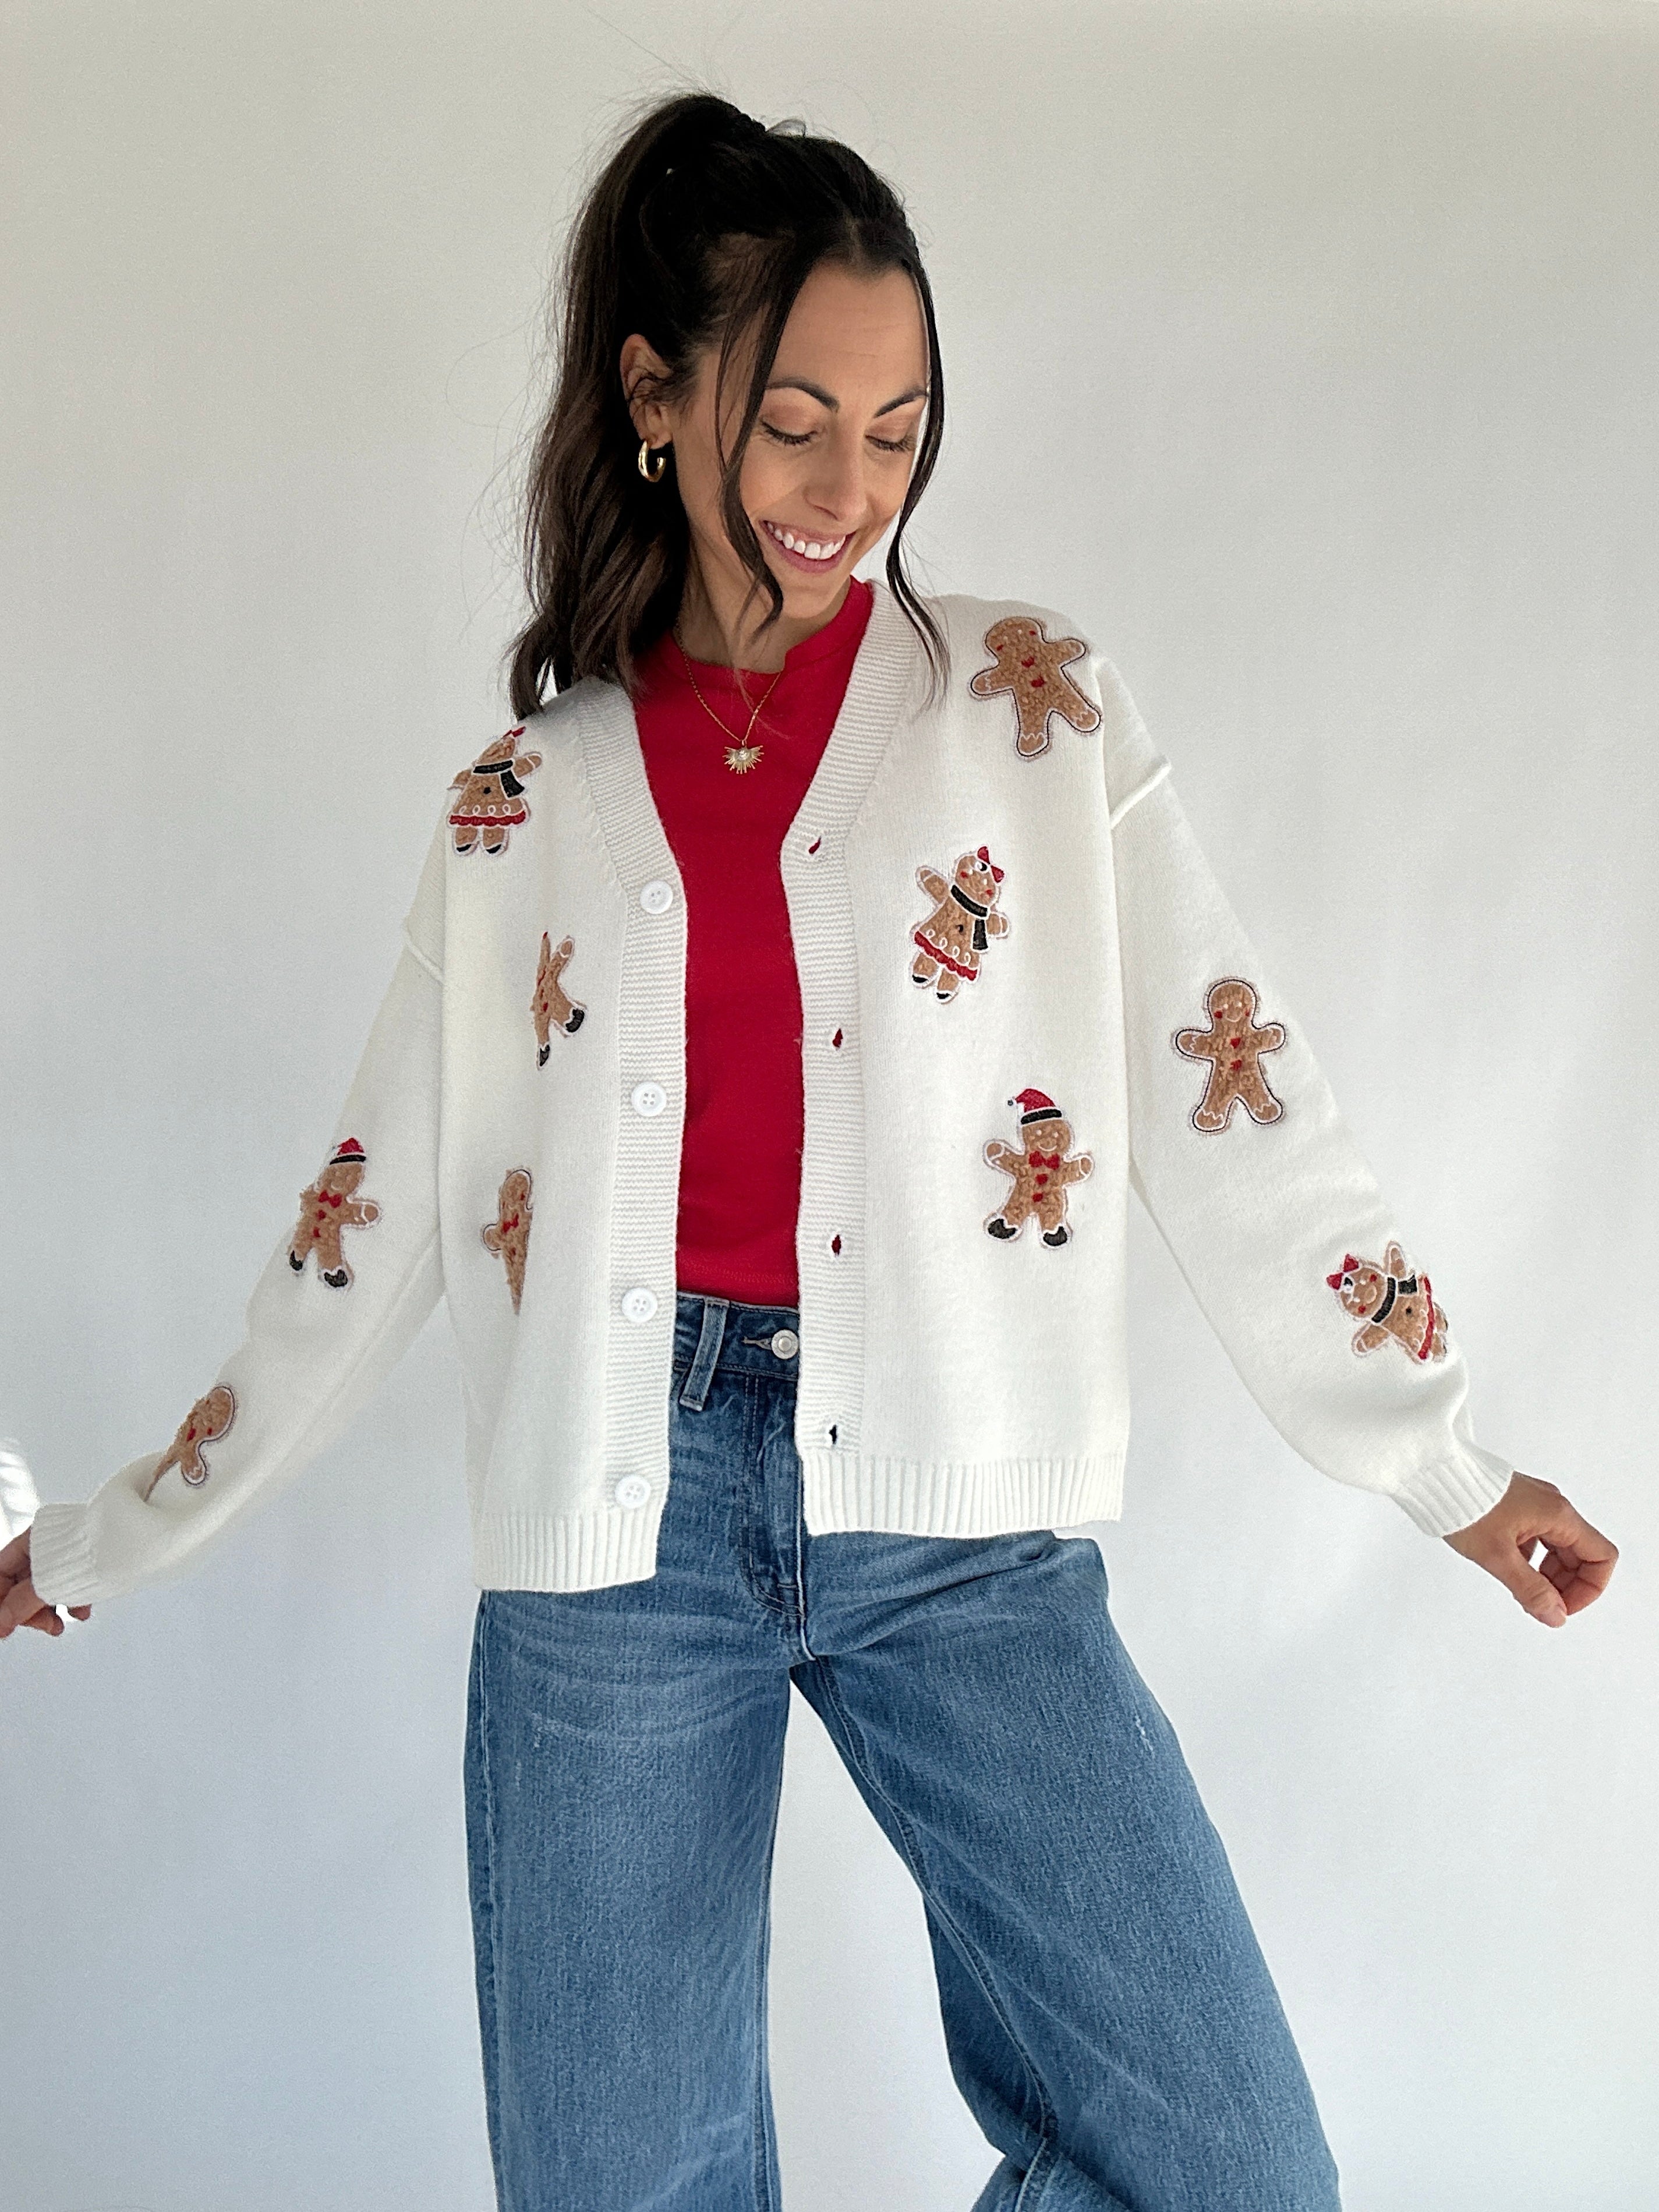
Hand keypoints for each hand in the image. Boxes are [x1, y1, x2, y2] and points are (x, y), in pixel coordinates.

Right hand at [0, 1528, 92, 1639]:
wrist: (139, 1541)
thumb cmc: (99, 1546)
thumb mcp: (49, 1581)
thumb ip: (21, 1604)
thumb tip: (0, 1623)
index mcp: (32, 1541)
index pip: (1, 1574)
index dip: (1, 1601)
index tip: (2, 1625)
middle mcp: (45, 1548)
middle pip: (20, 1587)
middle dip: (27, 1612)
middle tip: (39, 1626)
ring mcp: (64, 1559)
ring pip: (44, 1592)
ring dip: (48, 1613)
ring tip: (57, 1626)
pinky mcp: (83, 1569)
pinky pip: (68, 1591)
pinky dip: (70, 1605)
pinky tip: (79, 1614)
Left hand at [1442, 1472, 1616, 1627]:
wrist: (1433, 1473)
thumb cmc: (1463, 1505)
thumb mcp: (1498, 1556)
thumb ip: (1530, 1589)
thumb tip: (1555, 1616)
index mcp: (1558, 1515)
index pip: (1601, 1556)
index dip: (1589, 1589)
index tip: (1561, 1607)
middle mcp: (1552, 1506)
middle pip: (1581, 1554)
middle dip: (1565, 1585)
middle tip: (1536, 1603)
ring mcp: (1536, 1503)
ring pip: (1559, 1547)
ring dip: (1547, 1574)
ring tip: (1520, 1588)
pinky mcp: (1518, 1504)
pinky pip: (1539, 1537)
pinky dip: (1531, 1559)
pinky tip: (1507, 1566)